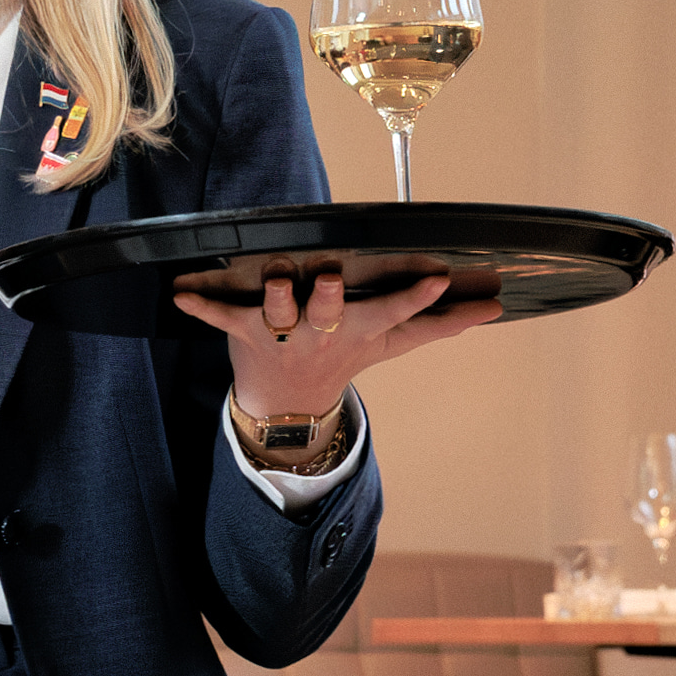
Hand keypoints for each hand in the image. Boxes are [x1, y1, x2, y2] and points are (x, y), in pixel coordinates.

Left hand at [175, 266, 497, 426]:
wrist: (290, 400)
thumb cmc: (348, 352)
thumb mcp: (395, 341)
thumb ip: (443, 322)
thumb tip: (495, 307)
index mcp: (360, 328)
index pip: (393, 312)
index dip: (414, 298)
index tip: (436, 278)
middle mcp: (323, 329)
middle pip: (328, 310)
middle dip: (328, 295)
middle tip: (328, 277)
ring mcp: (283, 331)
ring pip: (277, 308)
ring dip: (274, 292)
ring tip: (274, 275)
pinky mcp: (246, 329)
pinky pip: (222, 314)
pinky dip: (201, 304)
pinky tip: (180, 292)